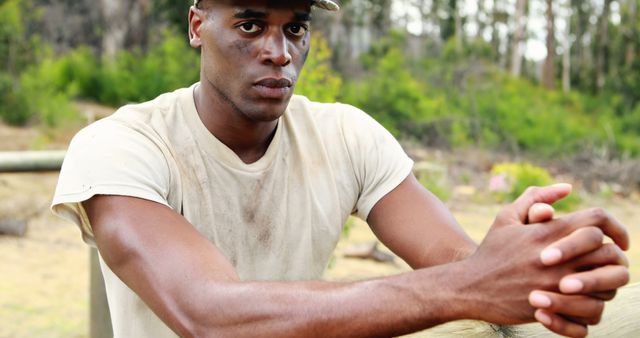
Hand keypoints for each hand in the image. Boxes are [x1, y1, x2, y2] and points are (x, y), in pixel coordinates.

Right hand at [463, 185, 628, 336]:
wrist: (470, 286)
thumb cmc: (491, 251)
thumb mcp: (507, 217)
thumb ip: (536, 198)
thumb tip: (567, 188)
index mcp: (549, 233)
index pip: (598, 220)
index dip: (616, 226)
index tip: (619, 239)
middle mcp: (557, 259)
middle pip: (609, 253)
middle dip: (614, 256)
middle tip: (610, 261)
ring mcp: (556, 286)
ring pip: (606, 285)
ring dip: (607, 283)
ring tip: (598, 282)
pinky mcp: (554, 310)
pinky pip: (591, 311)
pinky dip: (594, 307)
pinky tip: (584, 302)